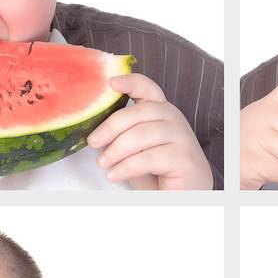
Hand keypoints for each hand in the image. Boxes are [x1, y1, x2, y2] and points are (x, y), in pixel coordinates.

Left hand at [87, 73, 212, 188]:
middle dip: (111, 127)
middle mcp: (173, 118)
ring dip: (116, 150)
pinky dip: (126, 167)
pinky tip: (114, 174)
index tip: (110, 83)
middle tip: (93, 142)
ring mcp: (181, 136)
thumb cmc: (158, 172)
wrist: (185, 196)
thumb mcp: (137, 149)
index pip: (148, 89)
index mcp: (162, 111)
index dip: (130, 82)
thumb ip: (126, 134)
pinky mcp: (183, 157)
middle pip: (138, 112)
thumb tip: (97, 130)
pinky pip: (148, 158)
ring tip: (103, 163)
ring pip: (141, 135)